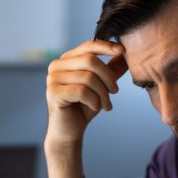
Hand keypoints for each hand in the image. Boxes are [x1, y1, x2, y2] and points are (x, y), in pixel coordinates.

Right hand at [44, 40, 128, 177]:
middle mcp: (56, 66)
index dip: (107, 46)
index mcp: (67, 60)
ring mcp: (52, 79)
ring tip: (106, 105)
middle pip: (90, 61)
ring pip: (88, 77)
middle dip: (108, 77)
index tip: (123, 51)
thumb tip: (124, 53)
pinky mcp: (53, 93)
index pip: (88, 45)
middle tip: (115, 92)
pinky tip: (96, 107)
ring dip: (102, 93)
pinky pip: (82, 91)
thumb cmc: (83, 108)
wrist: (69, 132)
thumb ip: (110, 69)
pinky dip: (94, 100)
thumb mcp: (101, 86)